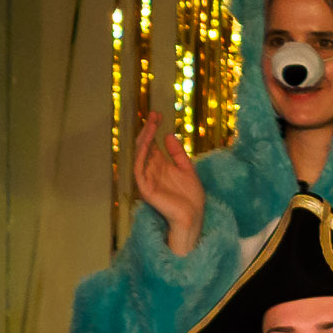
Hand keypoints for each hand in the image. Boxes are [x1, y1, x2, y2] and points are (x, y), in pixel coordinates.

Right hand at [131, 114, 206, 259]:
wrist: (193, 218)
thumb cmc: (190, 198)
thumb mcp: (187, 170)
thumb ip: (178, 154)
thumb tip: (169, 135)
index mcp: (160, 166)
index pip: (153, 144)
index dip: (154, 129)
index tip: (158, 115)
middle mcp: (151, 171)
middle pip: (145, 146)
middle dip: (148, 130)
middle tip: (153, 115)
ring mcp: (147, 179)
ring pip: (141, 155)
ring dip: (144, 139)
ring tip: (150, 125)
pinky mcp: (145, 189)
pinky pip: (139, 169)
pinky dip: (141, 156)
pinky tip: (147, 144)